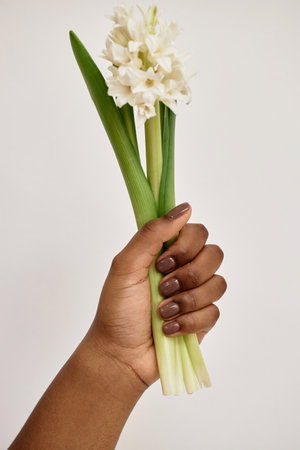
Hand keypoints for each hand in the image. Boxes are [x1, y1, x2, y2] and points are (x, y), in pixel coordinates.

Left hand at [87, 203, 226, 389]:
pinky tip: (169, 330)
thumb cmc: (117, 310)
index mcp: (166, 252)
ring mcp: (196, 294)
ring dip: (187, 300)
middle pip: (214, 254)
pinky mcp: (203, 318)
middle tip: (162, 288)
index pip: (197, 232)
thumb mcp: (125, 266)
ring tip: (163, 313)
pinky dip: (189, 321)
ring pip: (218, 283)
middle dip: (188, 274)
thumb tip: (185, 208)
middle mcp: (185, 269)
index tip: (161, 262)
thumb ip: (152, 234)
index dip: (185, 246)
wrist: (121, 354)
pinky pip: (214, 311)